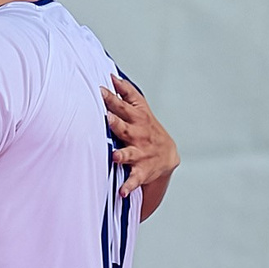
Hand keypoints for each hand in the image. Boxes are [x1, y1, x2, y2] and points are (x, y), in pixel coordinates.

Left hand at [105, 77, 179, 200]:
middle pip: (124, 127)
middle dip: (116, 122)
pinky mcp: (141, 171)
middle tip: (106, 117)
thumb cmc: (146, 127)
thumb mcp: (141, 109)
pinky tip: (121, 192)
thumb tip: (112, 76)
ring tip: (114, 157)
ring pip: (129, 154)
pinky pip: (133, 179)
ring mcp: (140, 153)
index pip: (124, 106)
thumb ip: (126, 93)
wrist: (168, 155)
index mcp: (137, 119)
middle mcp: (138, 135)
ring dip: (122, 155)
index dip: (113, 98)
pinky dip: (128, 186)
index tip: (100, 90)